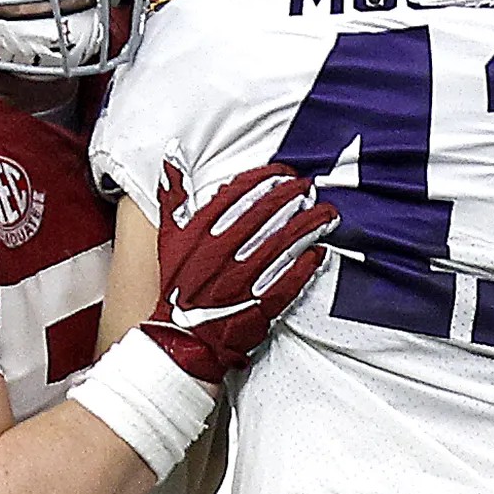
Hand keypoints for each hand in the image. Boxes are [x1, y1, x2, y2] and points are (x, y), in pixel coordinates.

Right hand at [140, 160, 334, 383]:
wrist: (182, 336)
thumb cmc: (178, 286)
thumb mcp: (168, 238)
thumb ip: (172, 197)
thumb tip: (172, 157)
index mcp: (200, 236)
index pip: (235, 197)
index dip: (262, 181)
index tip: (281, 172)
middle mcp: (222, 254)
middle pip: (263, 216)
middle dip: (290, 198)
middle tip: (309, 186)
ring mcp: (243, 279)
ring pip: (281, 245)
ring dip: (306, 227)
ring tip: (325, 213)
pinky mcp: (260, 303)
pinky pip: (288, 280)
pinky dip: (305, 265)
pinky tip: (320, 250)